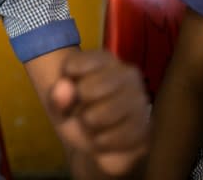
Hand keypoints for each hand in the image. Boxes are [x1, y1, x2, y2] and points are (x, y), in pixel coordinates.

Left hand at [49, 49, 148, 176]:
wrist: (94, 139)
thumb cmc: (75, 111)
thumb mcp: (58, 104)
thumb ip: (56, 96)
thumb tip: (65, 89)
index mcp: (103, 60)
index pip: (73, 65)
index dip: (63, 84)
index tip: (68, 85)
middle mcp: (127, 73)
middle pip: (87, 90)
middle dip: (77, 105)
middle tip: (81, 109)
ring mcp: (140, 98)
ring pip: (104, 113)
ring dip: (90, 124)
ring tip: (91, 123)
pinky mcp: (146, 125)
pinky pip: (117, 136)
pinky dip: (103, 141)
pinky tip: (101, 137)